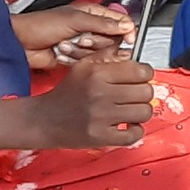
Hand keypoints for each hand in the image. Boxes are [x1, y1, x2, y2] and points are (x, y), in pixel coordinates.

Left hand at [16, 2, 135, 70]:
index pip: (120, 22)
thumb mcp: (75, 20)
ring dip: (81, 51)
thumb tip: (126, 26)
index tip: (129, 39)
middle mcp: (90, 28)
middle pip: (112, 41)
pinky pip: (87, 63)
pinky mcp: (76, 59)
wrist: (21, 43)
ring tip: (65, 45)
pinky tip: (62, 54)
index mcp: (92, 13)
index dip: (126, 31)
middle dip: (96, 42)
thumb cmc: (40, 25)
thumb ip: (103, 23)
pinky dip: (74, 60)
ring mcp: (83, 44)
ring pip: (99, 54)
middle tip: (82, 39)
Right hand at [32, 58, 153, 147]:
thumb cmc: (65, 93)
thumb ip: (107, 56)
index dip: (145, 74)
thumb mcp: (82, 67)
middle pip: (146, 92)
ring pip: (144, 112)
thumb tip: (131, 52)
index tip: (140, 78)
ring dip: (141, 112)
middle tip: (134, 96)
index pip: (142, 71)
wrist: (43, 120)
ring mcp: (101, 117)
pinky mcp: (100, 136)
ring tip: (130, 111)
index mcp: (98, 74)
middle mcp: (100, 93)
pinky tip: (127, 125)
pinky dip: (135, 131)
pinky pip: (134, 135)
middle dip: (143, 94)